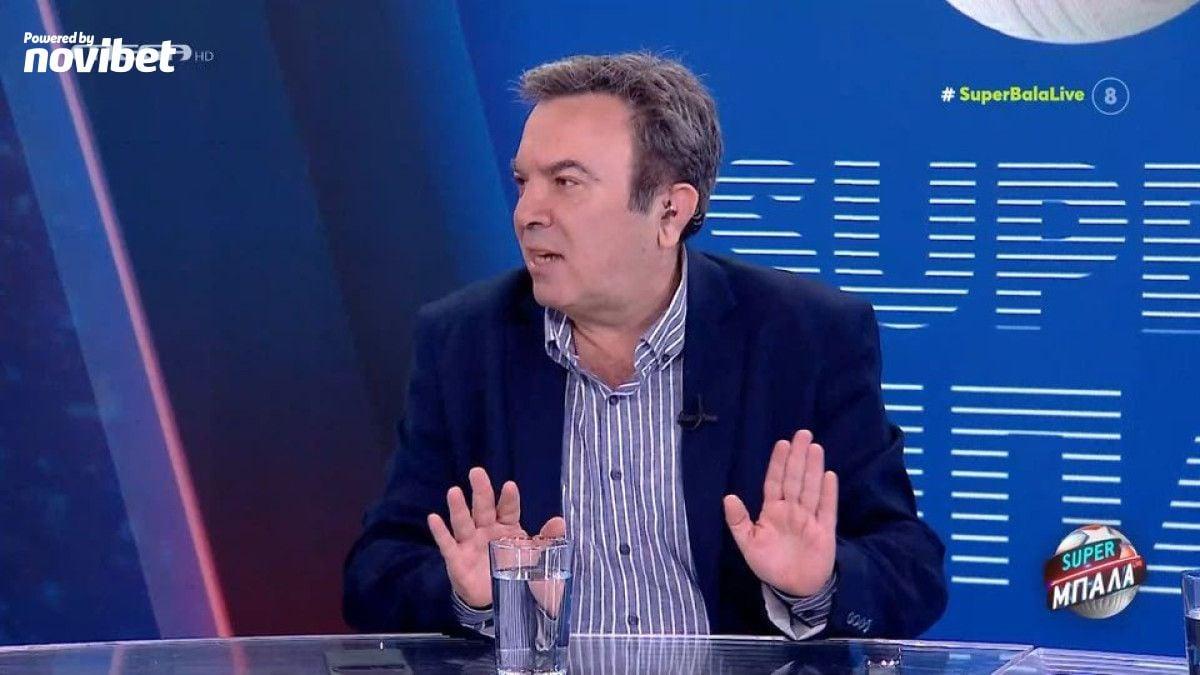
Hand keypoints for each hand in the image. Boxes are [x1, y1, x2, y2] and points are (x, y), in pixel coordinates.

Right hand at [427, 467, 564, 608]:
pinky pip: (447, 545)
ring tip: (454, 491)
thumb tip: (559, 521)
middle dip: (481, 491)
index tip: (510, 486)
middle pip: (484, 508)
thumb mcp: (539, 559)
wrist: (500, 603)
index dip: (509, 499)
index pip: (508, 509)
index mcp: (508, 527)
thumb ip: (547, 540)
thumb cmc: (518, 574)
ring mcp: (471, 544)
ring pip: (464, 522)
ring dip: (458, 508)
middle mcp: (488, 530)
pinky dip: (440, 532)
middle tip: (477, 472)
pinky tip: (433, 518)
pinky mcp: (457, 559)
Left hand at [723, 429, 837, 596]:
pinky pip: (827, 509)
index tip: (782, 443)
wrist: (794, 589)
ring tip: (815, 448)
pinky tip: (829, 475)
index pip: (775, 482)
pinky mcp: (824, 531)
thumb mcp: (748, 544)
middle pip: (795, 479)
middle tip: (803, 433)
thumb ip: (739, 521)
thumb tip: (727, 497)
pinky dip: (828, 493)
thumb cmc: (769, 564)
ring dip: (813, 469)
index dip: (778, 463)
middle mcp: (792, 510)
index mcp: (773, 511)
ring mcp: (809, 519)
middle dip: (798, 457)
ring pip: (811, 489)